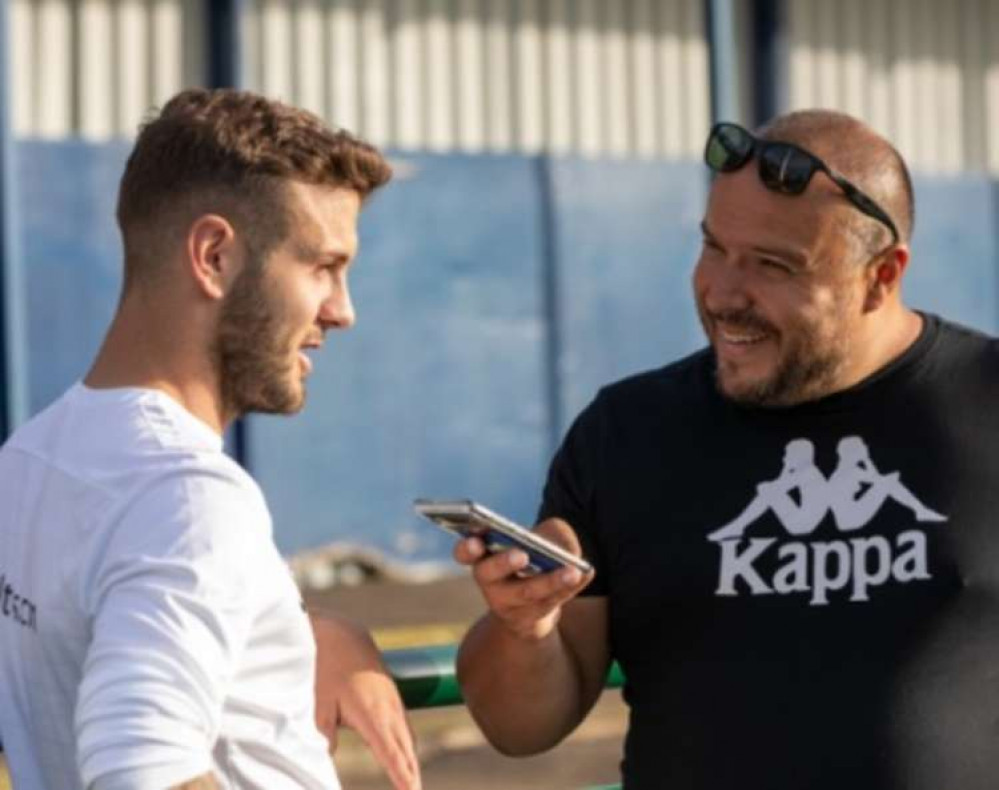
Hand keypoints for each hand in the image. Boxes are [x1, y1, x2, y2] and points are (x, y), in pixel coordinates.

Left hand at [310, 613, 421, 789]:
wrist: (339, 631)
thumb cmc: (325, 666)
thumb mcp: (318, 703)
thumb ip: (323, 735)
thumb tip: (328, 757)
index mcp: (372, 713)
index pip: (391, 753)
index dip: (401, 776)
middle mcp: (388, 708)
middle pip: (405, 749)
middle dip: (411, 775)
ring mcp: (393, 700)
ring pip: (407, 737)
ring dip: (411, 761)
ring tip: (412, 784)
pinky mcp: (390, 695)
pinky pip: (404, 726)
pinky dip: (407, 745)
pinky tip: (406, 756)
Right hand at [453, 518, 593, 642]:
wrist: (532, 607)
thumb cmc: (532, 559)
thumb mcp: (537, 539)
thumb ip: (547, 533)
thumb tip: (562, 547)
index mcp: (482, 557)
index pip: (465, 553)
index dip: (467, 548)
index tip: (475, 542)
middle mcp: (490, 583)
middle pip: (490, 574)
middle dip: (503, 563)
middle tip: (521, 554)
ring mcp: (510, 604)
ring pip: (527, 593)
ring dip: (550, 581)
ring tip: (572, 571)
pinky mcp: (532, 619)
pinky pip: (552, 602)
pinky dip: (570, 586)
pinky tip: (587, 573)